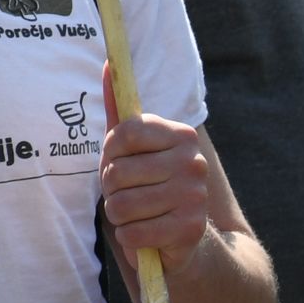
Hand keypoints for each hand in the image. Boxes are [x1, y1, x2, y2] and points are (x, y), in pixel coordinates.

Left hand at [97, 79, 232, 263]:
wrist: (184, 236)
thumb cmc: (147, 183)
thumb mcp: (132, 146)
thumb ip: (119, 108)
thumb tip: (108, 64)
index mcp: (181, 134)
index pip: (124, 133)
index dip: (110, 152)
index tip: (118, 160)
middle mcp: (194, 161)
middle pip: (117, 172)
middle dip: (111, 189)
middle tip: (129, 193)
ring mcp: (195, 196)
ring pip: (121, 205)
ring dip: (119, 215)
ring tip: (137, 214)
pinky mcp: (190, 229)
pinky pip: (133, 233)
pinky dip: (130, 238)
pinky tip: (145, 234)